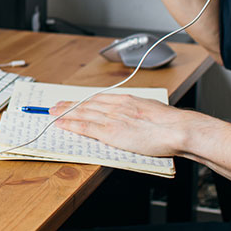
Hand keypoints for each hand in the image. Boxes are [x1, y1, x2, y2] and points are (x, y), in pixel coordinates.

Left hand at [50, 93, 194, 157]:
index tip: (75, 101)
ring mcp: (112, 118)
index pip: (99, 98)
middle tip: (56, 105)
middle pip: (87, 103)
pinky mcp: (110, 132)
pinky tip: (60, 124)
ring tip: (52, 113)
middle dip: (70, 105)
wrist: (177, 129)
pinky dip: (70, 124)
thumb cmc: (171, 125)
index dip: (84, 100)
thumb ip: (140, 112)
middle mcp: (116, 105)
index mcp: (127, 100)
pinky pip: (85, 126)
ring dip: (65, 112)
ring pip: (82, 112)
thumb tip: (137, 117)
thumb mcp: (153, 111)